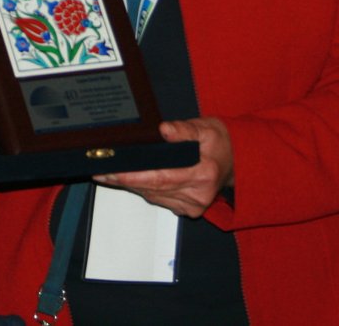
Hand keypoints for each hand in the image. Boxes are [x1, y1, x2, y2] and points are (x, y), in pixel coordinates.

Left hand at [93, 117, 233, 217]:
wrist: (235, 161)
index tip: (112, 171)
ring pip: (153, 196)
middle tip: (102, 170)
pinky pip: (159, 200)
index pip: (161, 177)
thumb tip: (164, 129)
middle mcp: (198, 194)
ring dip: (131, 185)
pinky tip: (130, 180)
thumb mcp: (206, 128)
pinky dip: (144, 190)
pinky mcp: (189, 210)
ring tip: (110, 173)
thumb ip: (184, 129)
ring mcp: (193, 206)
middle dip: (125, 179)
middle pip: (153, 189)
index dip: (133, 175)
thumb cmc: (219, 143)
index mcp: (203, 173)